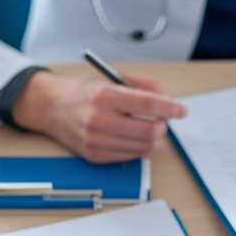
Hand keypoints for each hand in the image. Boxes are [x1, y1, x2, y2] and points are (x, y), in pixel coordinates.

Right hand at [10, 70, 187, 162]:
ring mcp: (95, 140)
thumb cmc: (87, 93)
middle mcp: (99, 119)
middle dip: (162, 126)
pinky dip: (137, 147)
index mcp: (105, 94)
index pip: (148, 104)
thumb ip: (144, 87)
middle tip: (162, 121)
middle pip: (149, 131)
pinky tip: (130, 136)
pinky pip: (129, 156)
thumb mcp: (113, 79)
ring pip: (142, 147)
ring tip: (145, 127)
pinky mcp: (94, 156)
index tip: (181, 110)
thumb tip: (169, 102)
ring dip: (151, 138)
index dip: (170, 108)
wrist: (53, 108)